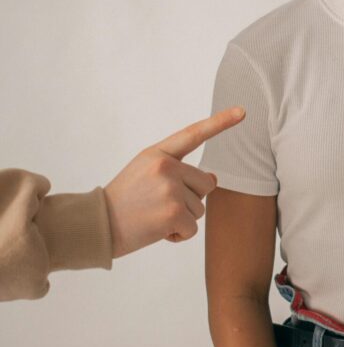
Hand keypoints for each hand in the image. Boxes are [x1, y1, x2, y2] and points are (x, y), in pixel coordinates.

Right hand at [102, 106, 245, 257]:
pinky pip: (193, 228)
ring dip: (181, 219)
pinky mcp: (174, 212)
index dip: (221, 122)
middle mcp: (166, 166)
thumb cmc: (123, 202)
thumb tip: (214, 179)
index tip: (243, 111)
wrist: (97, 225)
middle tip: (158, 205)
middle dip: (189, 199)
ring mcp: (170, 187)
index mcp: (157, 153)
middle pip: (205, 184)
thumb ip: (178, 172)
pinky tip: (157, 231)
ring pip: (200, 208)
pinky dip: (179, 235)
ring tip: (153, 216)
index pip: (193, 134)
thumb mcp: (145, 174)